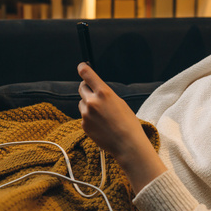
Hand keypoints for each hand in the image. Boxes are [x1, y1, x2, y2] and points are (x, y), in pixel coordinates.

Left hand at [77, 63, 166, 191]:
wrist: (127, 144)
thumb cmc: (128, 123)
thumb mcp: (119, 102)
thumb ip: (105, 94)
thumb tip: (95, 90)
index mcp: (104, 93)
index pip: (87, 74)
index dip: (83, 68)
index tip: (82, 66)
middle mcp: (92, 101)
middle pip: (81, 87)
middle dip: (87, 88)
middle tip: (94, 94)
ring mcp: (86, 114)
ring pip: (82, 103)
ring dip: (88, 105)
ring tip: (102, 115)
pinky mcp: (84, 125)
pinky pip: (83, 116)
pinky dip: (89, 117)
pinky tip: (101, 124)